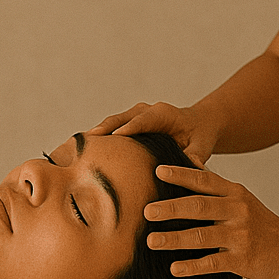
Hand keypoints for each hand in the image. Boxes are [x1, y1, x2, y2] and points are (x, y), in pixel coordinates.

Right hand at [87, 102, 219, 165]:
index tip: (116, 136)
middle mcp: (146, 111)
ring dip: (96, 133)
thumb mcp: (202, 145)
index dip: (129, 127)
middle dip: (104, 128)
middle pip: (121, 119)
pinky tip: (84, 151)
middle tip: (86, 141)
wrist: (198, 125)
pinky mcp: (129, 125)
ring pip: (112, 123)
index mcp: (163, 113)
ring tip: (76, 146)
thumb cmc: (200, 135)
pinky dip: (99, 138)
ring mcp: (135, 116)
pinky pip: (111, 129)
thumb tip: (192, 166)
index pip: (144, 120)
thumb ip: (196, 155)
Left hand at [142, 165, 278, 278]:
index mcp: (234, 193)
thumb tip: (186, 169)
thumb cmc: (261, 224)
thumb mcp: (242, 200)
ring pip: (201, 236)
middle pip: (198, 206)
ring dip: (174, 239)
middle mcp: (237, 211)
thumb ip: (216, 190)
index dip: (181, 174)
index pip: (204, 180)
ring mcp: (240, 236)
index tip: (157, 170)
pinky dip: (192, 266)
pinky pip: (212, 263)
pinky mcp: (242, 259)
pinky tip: (174, 269)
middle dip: (170, 208)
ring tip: (151, 241)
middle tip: (146, 210)